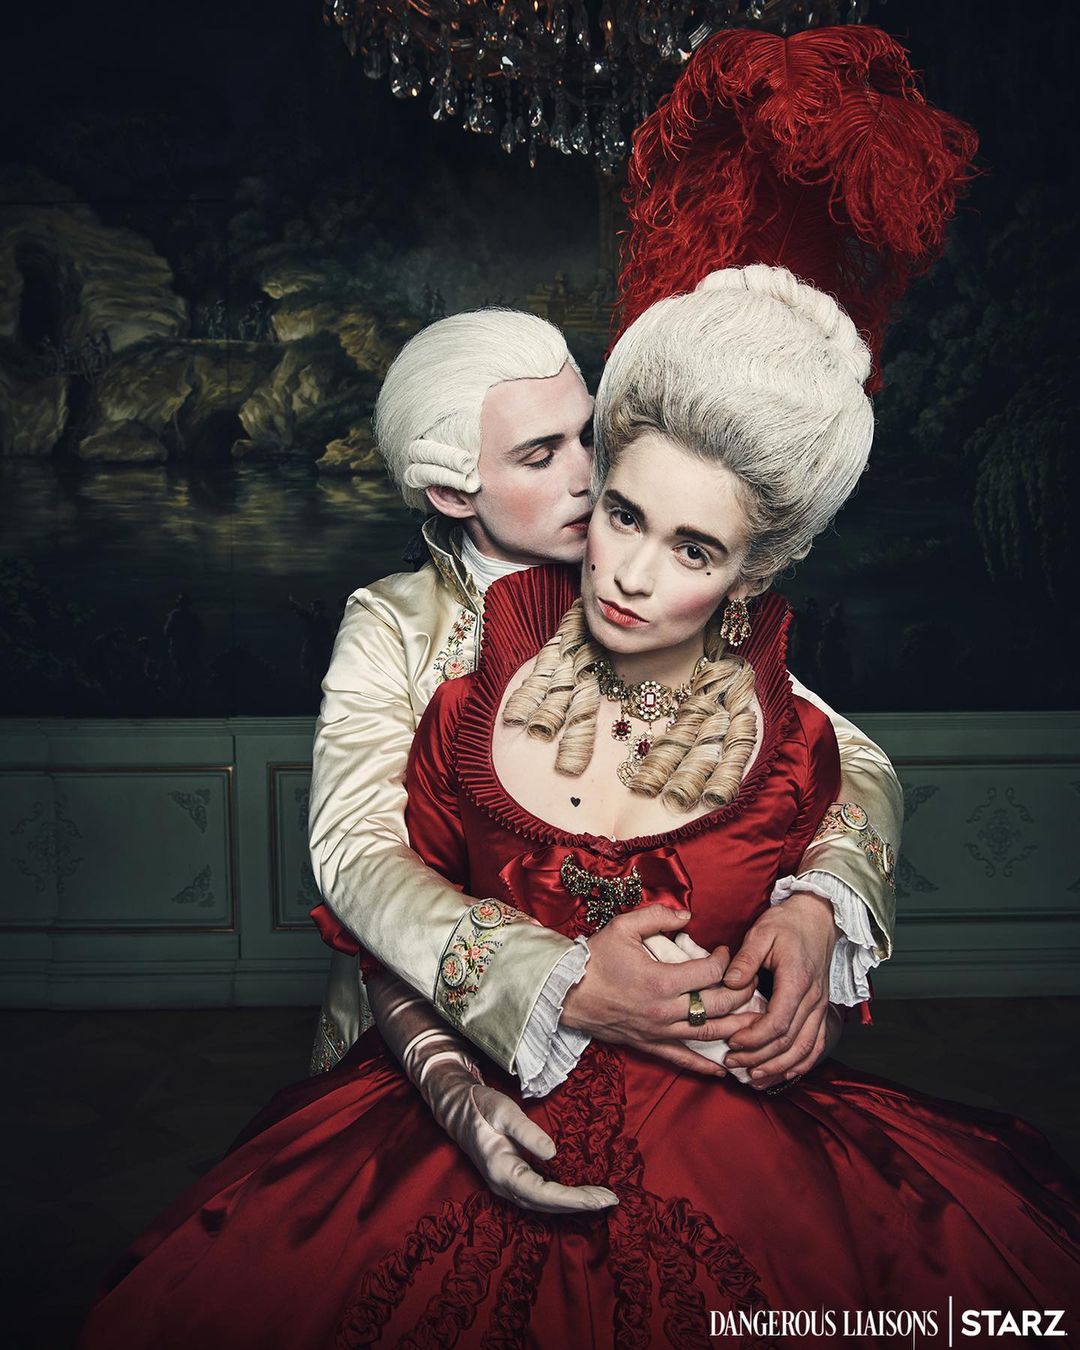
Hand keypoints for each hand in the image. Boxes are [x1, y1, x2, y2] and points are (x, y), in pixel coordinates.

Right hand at [367, 970, 616, 1212]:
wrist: (456, 1106)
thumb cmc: (480, 1106)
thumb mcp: (504, 1111)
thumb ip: (527, 1132)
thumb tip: (553, 1154)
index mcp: (503, 1172)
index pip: (545, 1195)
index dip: (575, 1200)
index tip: (602, 1197)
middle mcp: (505, 1186)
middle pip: (548, 1205)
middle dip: (580, 1205)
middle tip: (612, 1201)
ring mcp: (507, 1185)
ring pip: (544, 1204)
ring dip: (572, 1204)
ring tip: (601, 1200)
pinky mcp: (512, 1179)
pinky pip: (540, 1196)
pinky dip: (561, 1198)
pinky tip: (578, 1193)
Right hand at [560, 905, 763, 1075]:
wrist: (565, 993)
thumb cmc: (594, 958)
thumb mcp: (623, 926)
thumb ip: (658, 916)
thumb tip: (688, 916)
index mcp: (661, 980)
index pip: (709, 972)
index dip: (725, 959)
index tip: (725, 950)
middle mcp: (665, 1010)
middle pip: (718, 1005)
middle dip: (741, 992)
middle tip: (750, 980)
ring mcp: (659, 1032)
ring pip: (708, 1033)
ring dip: (736, 1028)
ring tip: (757, 1021)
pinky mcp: (650, 1045)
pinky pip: (683, 1059)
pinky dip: (706, 1065)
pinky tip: (725, 1067)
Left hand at [720, 891, 838, 1089]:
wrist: (817, 918)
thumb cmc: (787, 924)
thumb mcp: (761, 933)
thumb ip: (745, 959)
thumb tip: (730, 983)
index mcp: (797, 981)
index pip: (778, 1022)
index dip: (754, 1038)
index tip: (732, 1043)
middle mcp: (813, 999)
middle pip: (790, 1042)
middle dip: (760, 1058)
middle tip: (733, 1064)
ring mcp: (820, 1007)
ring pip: (804, 1049)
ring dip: (779, 1068)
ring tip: (754, 1077)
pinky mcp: (821, 1010)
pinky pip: (816, 1044)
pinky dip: (800, 1064)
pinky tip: (782, 1074)